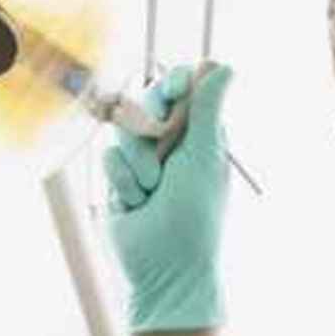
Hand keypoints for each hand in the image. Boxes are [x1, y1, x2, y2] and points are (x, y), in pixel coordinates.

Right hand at [102, 63, 233, 332]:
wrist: (165, 269)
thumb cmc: (195, 216)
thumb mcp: (204, 157)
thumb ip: (207, 110)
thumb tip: (224, 66)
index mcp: (200, 133)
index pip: (182, 88)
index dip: (173, 83)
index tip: (174, 89)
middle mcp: (172, 142)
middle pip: (146, 102)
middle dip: (151, 127)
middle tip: (162, 152)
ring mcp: (143, 160)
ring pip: (123, 131)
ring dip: (138, 163)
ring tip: (152, 191)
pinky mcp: (120, 179)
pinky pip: (109, 158)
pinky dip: (124, 182)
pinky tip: (136, 204)